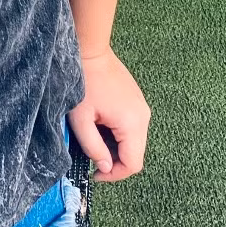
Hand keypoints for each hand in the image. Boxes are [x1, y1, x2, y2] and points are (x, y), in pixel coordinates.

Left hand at [66, 48, 149, 182]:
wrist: (91, 52)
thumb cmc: (83, 84)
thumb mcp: (81, 120)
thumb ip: (93, 148)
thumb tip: (104, 167)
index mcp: (132, 123)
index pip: (133, 163)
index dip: (114, 175)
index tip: (94, 173)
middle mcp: (143, 117)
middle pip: (136, 154)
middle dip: (115, 162)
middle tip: (92, 157)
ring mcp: (142, 108)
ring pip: (134, 142)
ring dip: (115, 148)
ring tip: (94, 138)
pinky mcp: (137, 101)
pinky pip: (132, 128)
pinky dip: (118, 135)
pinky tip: (101, 125)